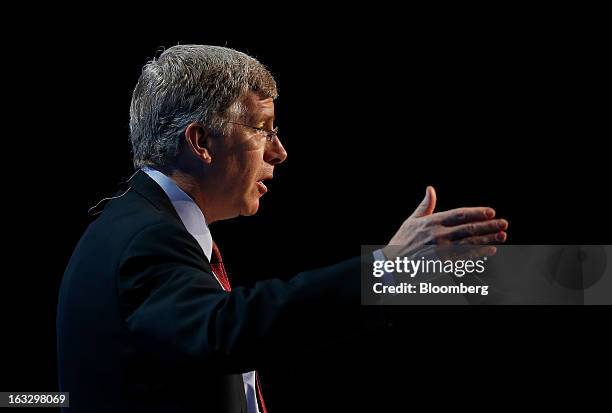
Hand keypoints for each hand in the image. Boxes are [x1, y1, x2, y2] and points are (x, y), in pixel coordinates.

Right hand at [383, 186, 507, 259]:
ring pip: (469, 243)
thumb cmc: (402, 241)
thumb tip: (430, 189)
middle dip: (487, 226)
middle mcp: (437, 235)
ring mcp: (440, 250)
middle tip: (503, 223)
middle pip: (468, 229)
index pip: (459, 214)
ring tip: (502, 235)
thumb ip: (425, 205)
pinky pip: (464, 258)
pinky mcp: (441, 264)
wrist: (392, 264)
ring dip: (487, 239)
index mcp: (431, 222)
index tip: (490, 212)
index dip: (476, 212)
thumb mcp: (412, 220)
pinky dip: (478, 254)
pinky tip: (490, 250)